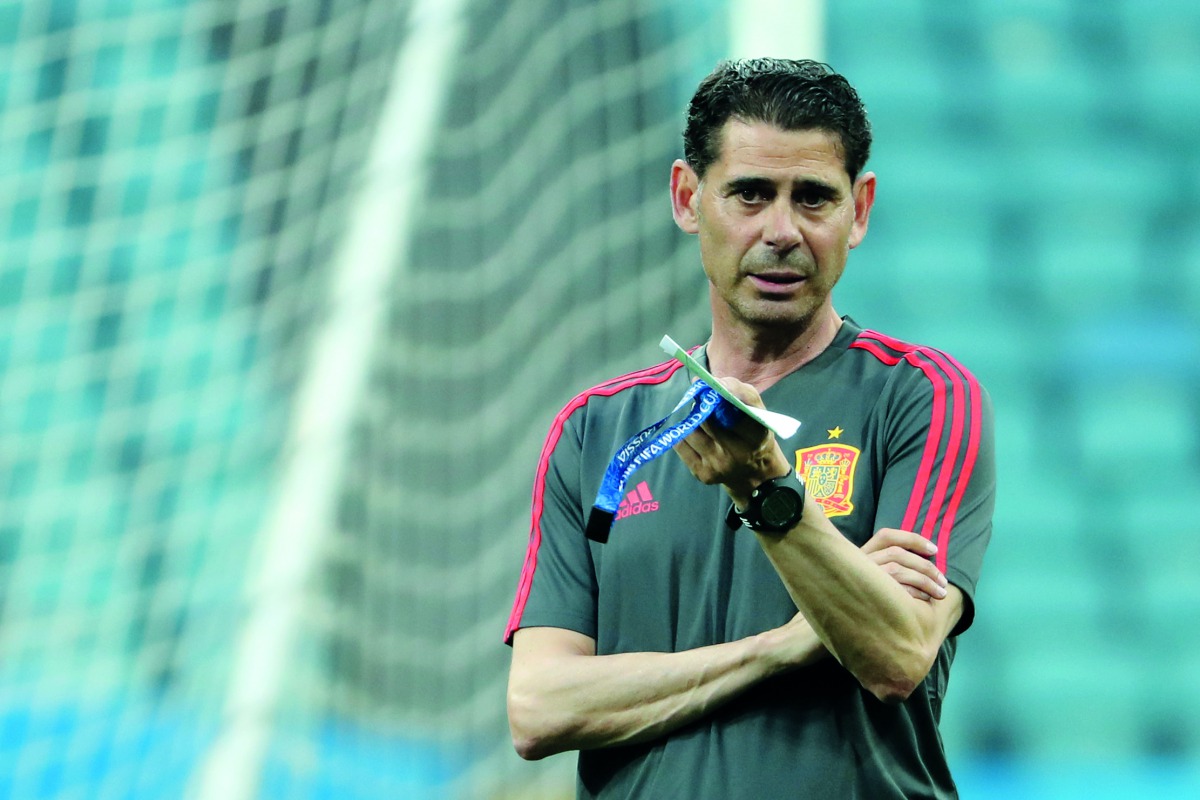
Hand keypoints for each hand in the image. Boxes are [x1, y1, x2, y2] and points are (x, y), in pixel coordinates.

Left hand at [672, 377, 791, 506]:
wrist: (754, 472)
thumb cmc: (753, 432)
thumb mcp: (757, 410)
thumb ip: (737, 390)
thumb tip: (700, 380)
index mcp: (757, 436)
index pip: (734, 411)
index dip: (719, 396)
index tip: (711, 386)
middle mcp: (738, 454)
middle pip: (707, 421)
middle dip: (702, 406)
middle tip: (703, 400)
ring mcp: (719, 466)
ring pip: (690, 432)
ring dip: (692, 420)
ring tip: (700, 418)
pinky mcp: (703, 474)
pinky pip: (681, 445)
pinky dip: (684, 435)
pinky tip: (695, 434)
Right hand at [861, 528, 947, 600]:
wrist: (852, 616)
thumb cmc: (869, 595)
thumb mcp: (874, 573)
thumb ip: (891, 562)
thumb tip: (928, 554)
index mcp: (861, 553)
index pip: (886, 536)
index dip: (912, 539)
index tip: (934, 550)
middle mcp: (859, 562)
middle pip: (896, 554)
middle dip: (925, 566)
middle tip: (943, 580)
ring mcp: (862, 578)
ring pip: (898, 570)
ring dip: (925, 581)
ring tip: (941, 592)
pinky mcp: (869, 596)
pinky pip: (896, 590)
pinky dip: (915, 593)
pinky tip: (926, 599)